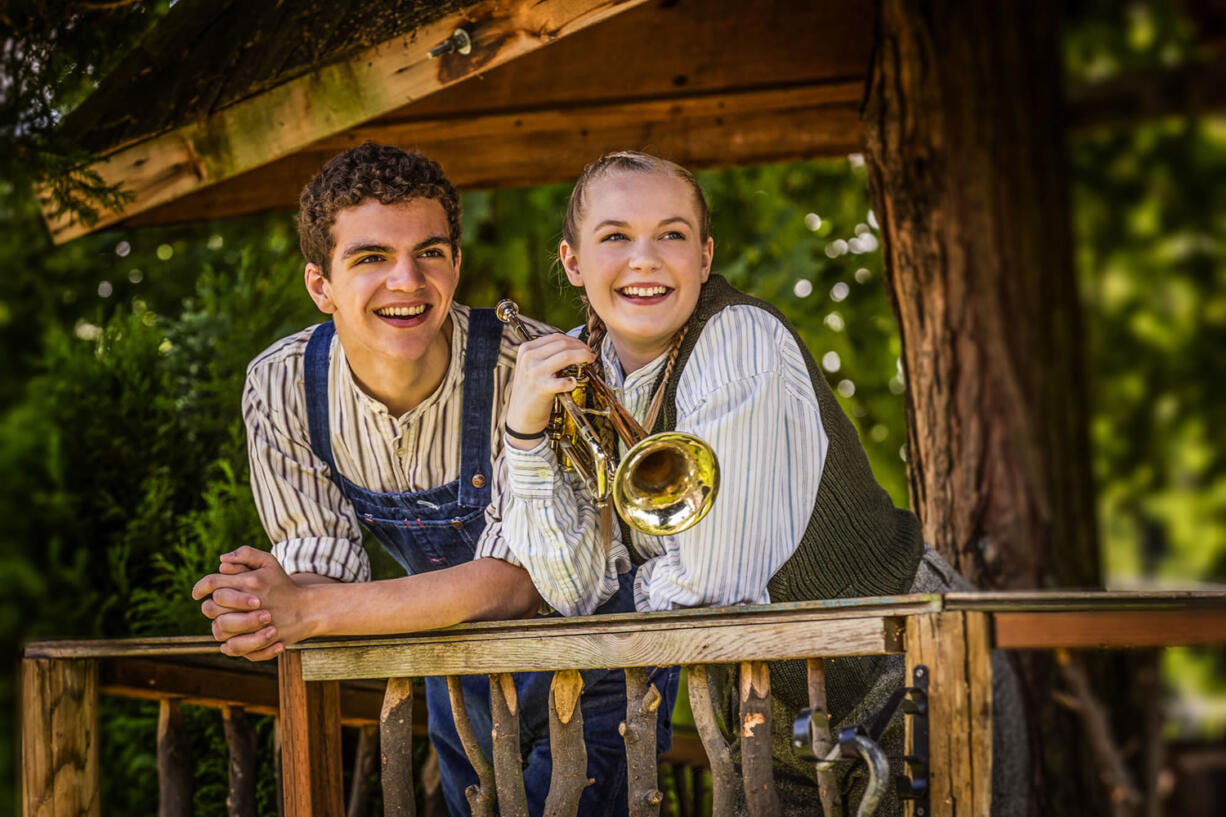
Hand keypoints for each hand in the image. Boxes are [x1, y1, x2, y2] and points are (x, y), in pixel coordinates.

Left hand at [192, 547, 314, 659]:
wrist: (308, 609)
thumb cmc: (283, 585)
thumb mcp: (269, 562)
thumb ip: (246, 555)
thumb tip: (221, 562)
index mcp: (252, 582)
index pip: (213, 583)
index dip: (200, 587)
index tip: (196, 593)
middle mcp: (253, 603)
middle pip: (212, 607)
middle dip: (210, 606)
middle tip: (215, 607)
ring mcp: (257, 625)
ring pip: (219, 629)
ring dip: (217, 625)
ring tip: (224, 621)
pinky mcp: (260, 642)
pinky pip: (232, 647)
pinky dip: (228, 644)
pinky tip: (232, 637)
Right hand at [506, 334, 593, 448]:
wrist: (520, 417)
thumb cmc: (530, 391)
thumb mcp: (531, 367)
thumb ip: (546, 355)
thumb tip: (573, 347)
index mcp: (526, 349)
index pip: (556, 337)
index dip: (574, 340)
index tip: (583, 347)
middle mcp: (529, 358)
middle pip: (563, 344)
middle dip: (582, 347)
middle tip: (590, 354)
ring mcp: (535, 373)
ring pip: (566, 356)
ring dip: (583, 357)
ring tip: (590, 361)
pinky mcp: (542, 388)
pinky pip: (564, 381)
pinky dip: (573, 381)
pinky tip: (574, 382)